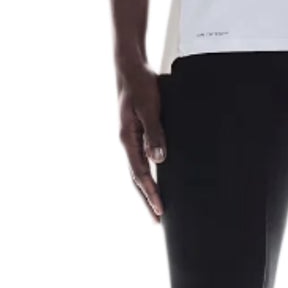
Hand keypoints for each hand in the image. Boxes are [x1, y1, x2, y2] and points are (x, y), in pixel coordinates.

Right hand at [118, 60, 166, 221]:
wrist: (130, 67)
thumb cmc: (140, 85)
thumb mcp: (150, 107)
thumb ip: (155, 133)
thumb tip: (159, 160)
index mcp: (128, 139)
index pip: (140, 174)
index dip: (150, 193)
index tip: (160, 210)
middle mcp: (127, 142)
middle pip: (136, 178)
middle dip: (147, 199)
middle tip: (157, 220)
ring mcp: (130, 138)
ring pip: (137, 170)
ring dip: (146, 189)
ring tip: (156, 206)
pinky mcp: (135, 133)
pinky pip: (141, 159)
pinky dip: (147, 173)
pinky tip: (157, 177)